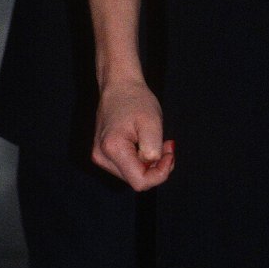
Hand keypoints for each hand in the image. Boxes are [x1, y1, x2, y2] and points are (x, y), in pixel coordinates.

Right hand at [92, 77, 173, 191]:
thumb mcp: (152, 122)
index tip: (169, 154)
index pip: (140, 182)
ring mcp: (100, 157)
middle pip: (136, 180)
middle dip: (156, 168)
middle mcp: (101, 157)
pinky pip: (127, 167)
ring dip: (149, 164)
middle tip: (166, 145)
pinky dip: (140, 160)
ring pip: (132, 175)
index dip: (160, 174)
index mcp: (112, 149)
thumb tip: (152, 165)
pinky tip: (144, 144)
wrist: (118, 85)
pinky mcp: (102, 154)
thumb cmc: (136, 100)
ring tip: (156, 141)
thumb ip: (152, 149)